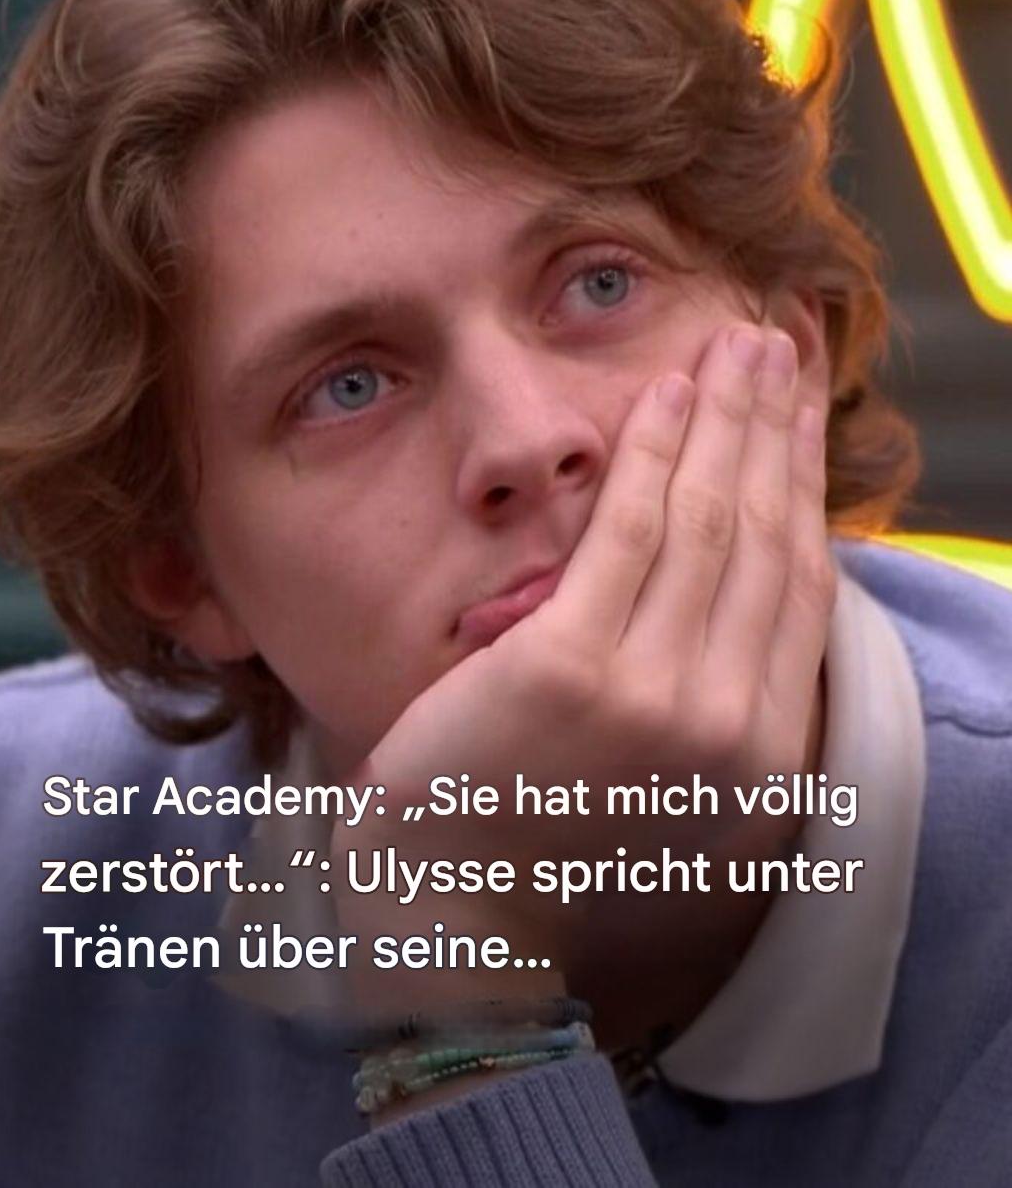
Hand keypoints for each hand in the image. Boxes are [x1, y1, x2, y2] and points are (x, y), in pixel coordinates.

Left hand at [334, 322, 834, 999]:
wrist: (455, 922)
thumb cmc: (546, 843)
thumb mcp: (662, 778)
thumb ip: (706, 688)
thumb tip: (726, 579)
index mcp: (759, 753)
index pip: (798, 582)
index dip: (806, 480)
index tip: (805, 407)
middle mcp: (729, 723)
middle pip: (769, 535)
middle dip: (779, 426)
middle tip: (780, 339)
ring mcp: (657, 696)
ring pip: (714, 520)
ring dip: (731, 417)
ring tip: (739, 342)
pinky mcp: (573, 669)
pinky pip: (629, 532)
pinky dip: (656, 454)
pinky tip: (667, 391)